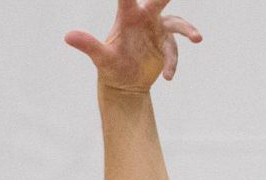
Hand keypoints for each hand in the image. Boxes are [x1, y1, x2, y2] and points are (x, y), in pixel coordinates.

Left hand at [65, 0, 201, 91]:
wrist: (126, 84)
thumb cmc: (111, 67)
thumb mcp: (101, 58)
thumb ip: (88, 45)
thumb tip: (68, 36)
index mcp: (127, 17)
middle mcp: (145, 19)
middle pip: (158, 1)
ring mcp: (157, 31)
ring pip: (176, 24)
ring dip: (188, 29)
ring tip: (197, 38)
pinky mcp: (166, 45)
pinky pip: (174, 51)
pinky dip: (172, 63)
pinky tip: (167, 77)